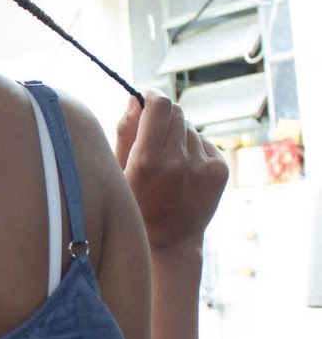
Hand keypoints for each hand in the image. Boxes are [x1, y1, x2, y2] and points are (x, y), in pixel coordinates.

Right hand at [114, 92, 227, 252]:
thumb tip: (136, 98)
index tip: (146, 100)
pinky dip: (193, 151)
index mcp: (147, 160)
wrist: (169, 242)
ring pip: (189, 129)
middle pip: (176, 112)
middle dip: (164, 116)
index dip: (151, 97)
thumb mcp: (118, 170)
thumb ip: (126, 130)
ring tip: (168, 164)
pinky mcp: (219, 171)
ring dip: (178, 137)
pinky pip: (204, 143)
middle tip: (154, 136)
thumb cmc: (135, 204)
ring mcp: (202, 166)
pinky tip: (184, 173)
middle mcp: (178, 161)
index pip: (159, 105)